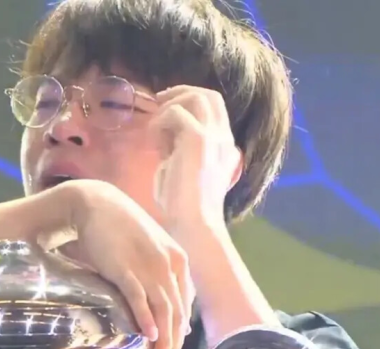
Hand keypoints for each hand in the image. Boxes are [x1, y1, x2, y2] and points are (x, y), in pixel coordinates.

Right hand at [54, 180, 194, 348]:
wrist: (95, 203)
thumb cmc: (120, 229)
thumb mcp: (150, 250)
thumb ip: (164, 278)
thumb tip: (172, 314)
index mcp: (178, 260)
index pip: (183, 304)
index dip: (179, 331)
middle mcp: (168, 264)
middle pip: (175, 312)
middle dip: (173, 342)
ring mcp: (147, 266)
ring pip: (162, 310)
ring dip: (163, 339)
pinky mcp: (125, 267)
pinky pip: (139, 297)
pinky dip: (145, 318)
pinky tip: (147, 336)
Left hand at [149, 86, 242, 231]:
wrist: (194, 225)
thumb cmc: (184, 208)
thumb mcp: (185, 173)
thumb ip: (181, 152)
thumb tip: (165, 136)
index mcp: (226, 148)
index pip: (215, 108)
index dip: (191, 101)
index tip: (167, 110)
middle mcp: (224, 138)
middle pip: (209, 95)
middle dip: (182, 92)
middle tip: (158, 102)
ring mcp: (214, 137)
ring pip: (196, 97)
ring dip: (171, 105)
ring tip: (156, 127)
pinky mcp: (198, 139)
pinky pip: (176, 113)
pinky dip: (160, 122)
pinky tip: (153, 142)